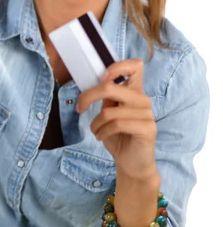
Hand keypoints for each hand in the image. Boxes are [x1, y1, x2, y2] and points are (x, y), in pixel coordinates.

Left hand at [77, 59, 157, 178]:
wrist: (131, 162)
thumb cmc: (117, 134)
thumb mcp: (108, 111)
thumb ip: (106, 96)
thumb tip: (96, 83)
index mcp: (134, 91)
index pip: (135, 66)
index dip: (117, 66)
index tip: (102, 77)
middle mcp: (143, 99)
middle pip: (111, 87)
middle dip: (88, 97)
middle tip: (80, 108)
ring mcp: (147, 114)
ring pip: (110, 111)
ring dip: (96, 122)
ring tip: (95, 130)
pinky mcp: (148, 129)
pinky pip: (117, 124)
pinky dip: (103, 131)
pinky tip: (101, 136)